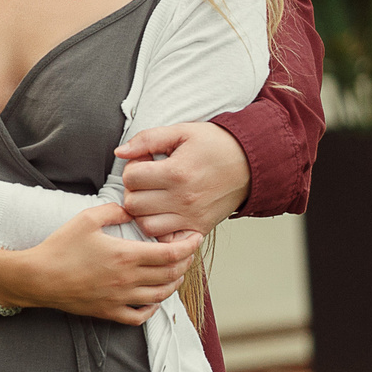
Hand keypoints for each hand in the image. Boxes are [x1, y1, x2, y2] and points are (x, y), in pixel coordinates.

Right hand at [0, 202, 198, 323]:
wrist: (38, 277)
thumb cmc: (60, 247)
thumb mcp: (86, 219)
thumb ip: (114, 210)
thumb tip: (132, 209)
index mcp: (126, 256)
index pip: (171, 254)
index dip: (188, 246)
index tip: (194, 238)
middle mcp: (128, 280)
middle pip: (171, 275)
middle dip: (185, 263)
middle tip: (187, 252)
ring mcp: (120, 299)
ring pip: (161, 296)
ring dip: (174, 284)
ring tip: (175, 272)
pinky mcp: (109, 312)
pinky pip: (140, 316)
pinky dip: (153, 308)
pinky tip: (153, 298)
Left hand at [115, 122, 251, 237]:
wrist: (252, 163)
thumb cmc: (216, 145)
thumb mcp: (182, 131)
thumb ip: (147, 139)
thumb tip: (120, 152)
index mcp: (176, 172)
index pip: (131, 178)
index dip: (132, 168)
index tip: (145, 163)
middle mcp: (183, 199)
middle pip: (133, 204)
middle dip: (134, 190)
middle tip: (148, 181)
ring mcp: (191, 217)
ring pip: (146, 225)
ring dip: (144, 212)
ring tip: (154, 197)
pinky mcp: (199, 229)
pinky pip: (167, 239)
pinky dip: (161, 230)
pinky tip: (164, 214)